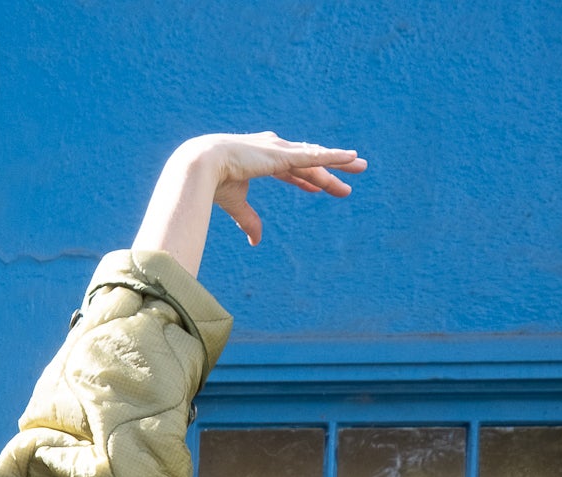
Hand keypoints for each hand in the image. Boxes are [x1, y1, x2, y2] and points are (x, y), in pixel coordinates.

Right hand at [193, 132, 366, 246]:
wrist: (201, 167)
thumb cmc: (212, 183)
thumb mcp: (235, 204)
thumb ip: (249, 220)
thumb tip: (257, 242)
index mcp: (263, 160)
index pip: (291, 170)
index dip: (305, 179)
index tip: (317, 187)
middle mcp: (275, 150)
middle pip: (309, 162)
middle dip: (329, 170)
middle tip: (351, 174)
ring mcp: (281, 150)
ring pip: (317, 158)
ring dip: (339, 163)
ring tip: (360, 165)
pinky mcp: (283, 155)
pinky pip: (315, 156)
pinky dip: (334, 157)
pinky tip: (351, 156)